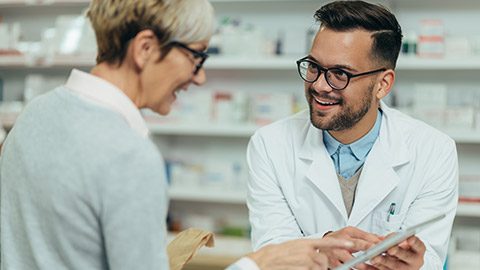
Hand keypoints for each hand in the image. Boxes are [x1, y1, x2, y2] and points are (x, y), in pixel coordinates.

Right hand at [247, 237, 365, 269]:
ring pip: (320, 268)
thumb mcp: (294, 246)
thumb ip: (308, 248)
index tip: (351, 244)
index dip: (340, 243)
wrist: (266, 260)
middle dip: (322, 264)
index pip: (327, 242)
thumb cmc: (279, 253)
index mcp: (305, 243)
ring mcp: (305, 262)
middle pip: (325, 260)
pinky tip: (299, 268)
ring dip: (316, 269)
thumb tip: (318, 252)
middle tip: (312, 264)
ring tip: (303, 266)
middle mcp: (307, 251)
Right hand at [323, 226, 381, 269]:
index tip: (382, 246)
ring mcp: (336, 252)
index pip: (362, 236)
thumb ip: (368, 236)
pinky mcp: (332, 262)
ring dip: (365, 266)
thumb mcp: (353, 233)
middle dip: (368, 250)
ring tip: (375, 269)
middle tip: (378, 255)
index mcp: (348, 232)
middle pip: (356, 245)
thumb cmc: (340, 238)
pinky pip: (347, 268)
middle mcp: (341, 241)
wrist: (322, 243)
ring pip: (353, 261)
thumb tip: (383, 238)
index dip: (373, 242)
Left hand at [370, 235, 425, 269]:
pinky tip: (364, 264)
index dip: (415, 242)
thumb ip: (395, 237)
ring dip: (384, 262)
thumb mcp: (403, 241)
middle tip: (390, 249)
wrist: (404, 263)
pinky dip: (371, 268)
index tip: (410, 238)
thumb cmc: (403, 248)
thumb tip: (385, 239)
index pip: (418, 246)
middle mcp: (413, 262)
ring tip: (374, 258)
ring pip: (394, 267)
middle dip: (397, 252)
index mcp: (417, 251)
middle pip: (406, 257)